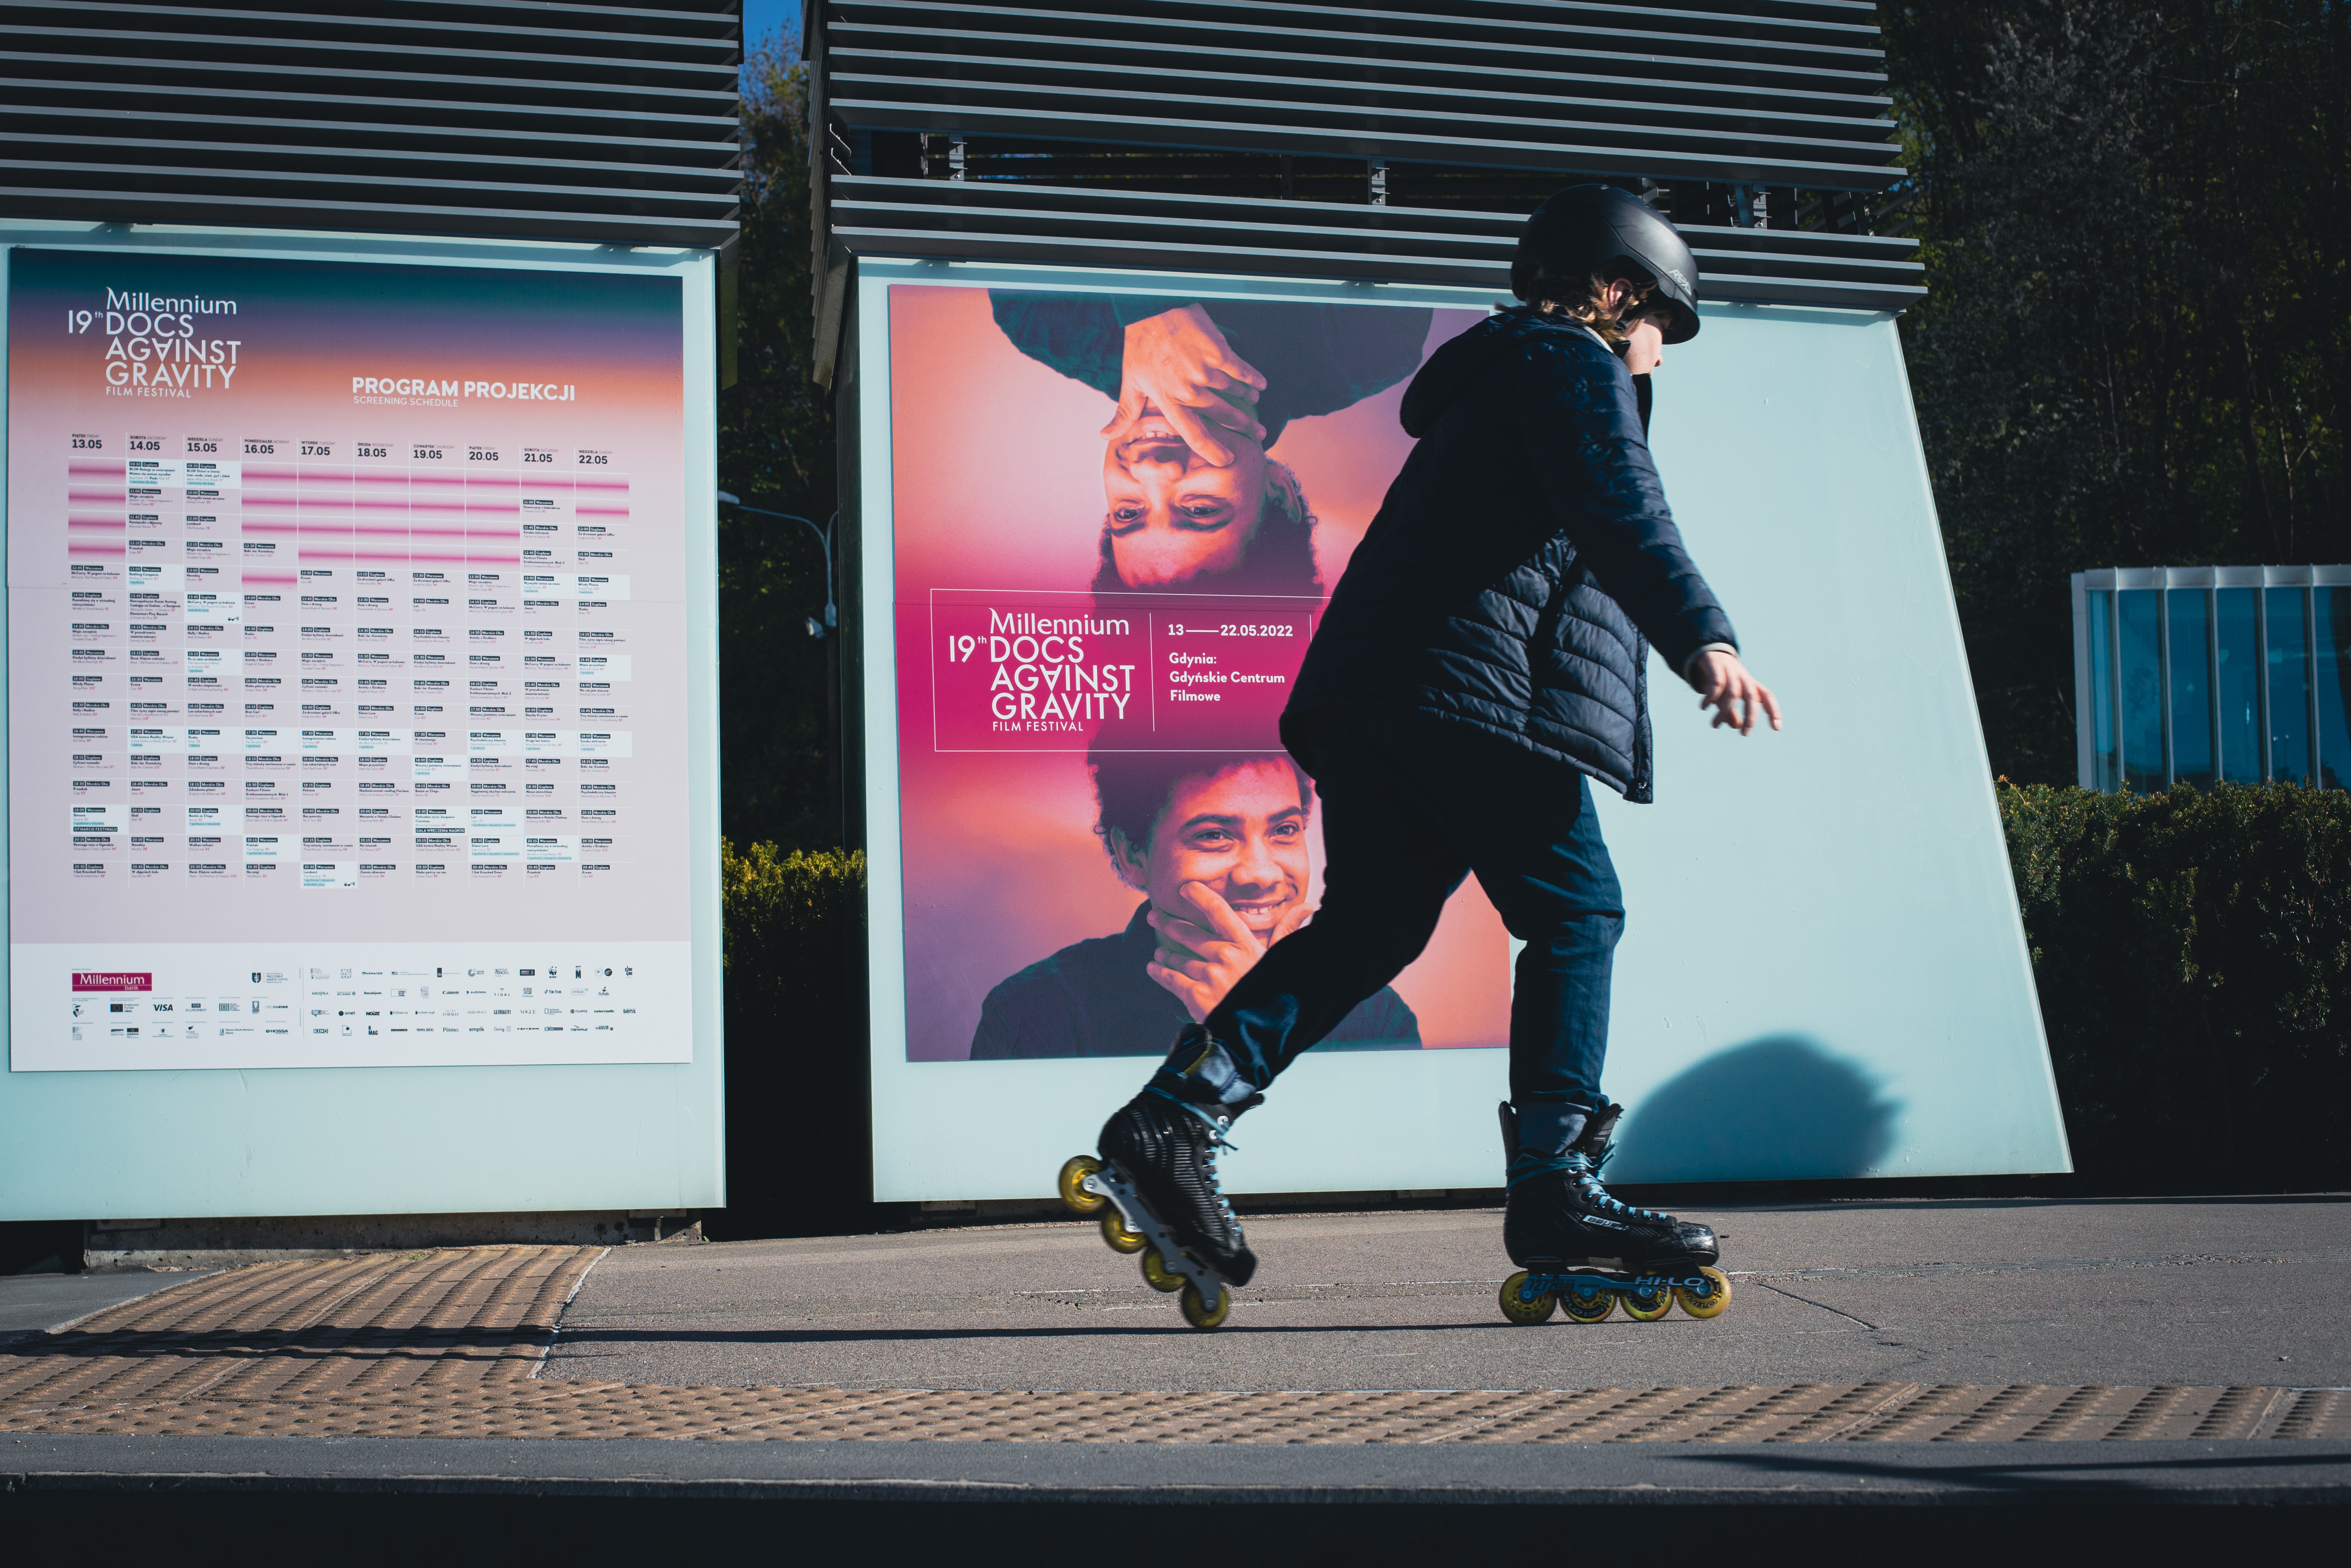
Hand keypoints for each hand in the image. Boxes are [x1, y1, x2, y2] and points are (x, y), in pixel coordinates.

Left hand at [1100, 305, 1267, 466]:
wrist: (1152, 309)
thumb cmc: (1139, 347)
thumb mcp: (1130, 382)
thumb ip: (1125, 413)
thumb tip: (1105, 436)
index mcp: (1168, 401)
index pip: (1194, 434)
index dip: (1212, 450)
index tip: (1227, 460)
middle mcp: (1188, 390)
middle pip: (1223, 415)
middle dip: (1244, 426)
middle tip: (1258, 433)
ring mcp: (1204, 370)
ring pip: (1234, 392)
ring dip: (1246, 399)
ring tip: (1254, 403)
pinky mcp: (1217, 351)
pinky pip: (1241, 369)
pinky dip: (1253, 378)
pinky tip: (1260, 385)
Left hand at [1145, 881, 1309, 1022]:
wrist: (1259, 1032)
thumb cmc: (1273, 994)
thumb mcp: (1279, 960)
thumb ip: (1287, 931)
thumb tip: (1307, 907)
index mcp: (1245, 944)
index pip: (1219, 911)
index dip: (1200, 896)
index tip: (1185, 888)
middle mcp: (1225, 956)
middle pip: (1190, 934)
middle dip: (1168, 924)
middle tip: (1153, 917)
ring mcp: (1210, 976)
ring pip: (1180, 960)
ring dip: (1166, 955)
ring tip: (1159, 952)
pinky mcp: (1197, 996)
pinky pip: (1173, 980)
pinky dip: (1160, 974)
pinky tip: (1154, 968)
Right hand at [1690, 650, 1782, 734]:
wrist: (1709, 651)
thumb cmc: (1722, 678)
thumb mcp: (1728, 696)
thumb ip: (1733, 712)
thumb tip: (1737, 726)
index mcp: (1751, 684)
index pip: (1767, 696)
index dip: (1773, 711)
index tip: (1777, 728)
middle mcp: (1743, 677)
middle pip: (1752, 696)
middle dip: (1750, 716)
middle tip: (1745, 734)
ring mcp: (1730, 671)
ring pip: (1733, 693)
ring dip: (1724, 712)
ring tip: (1715, 725)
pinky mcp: (1715, 666)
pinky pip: (1716, 684)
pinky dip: (1711, 697)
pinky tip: (1704, 706)